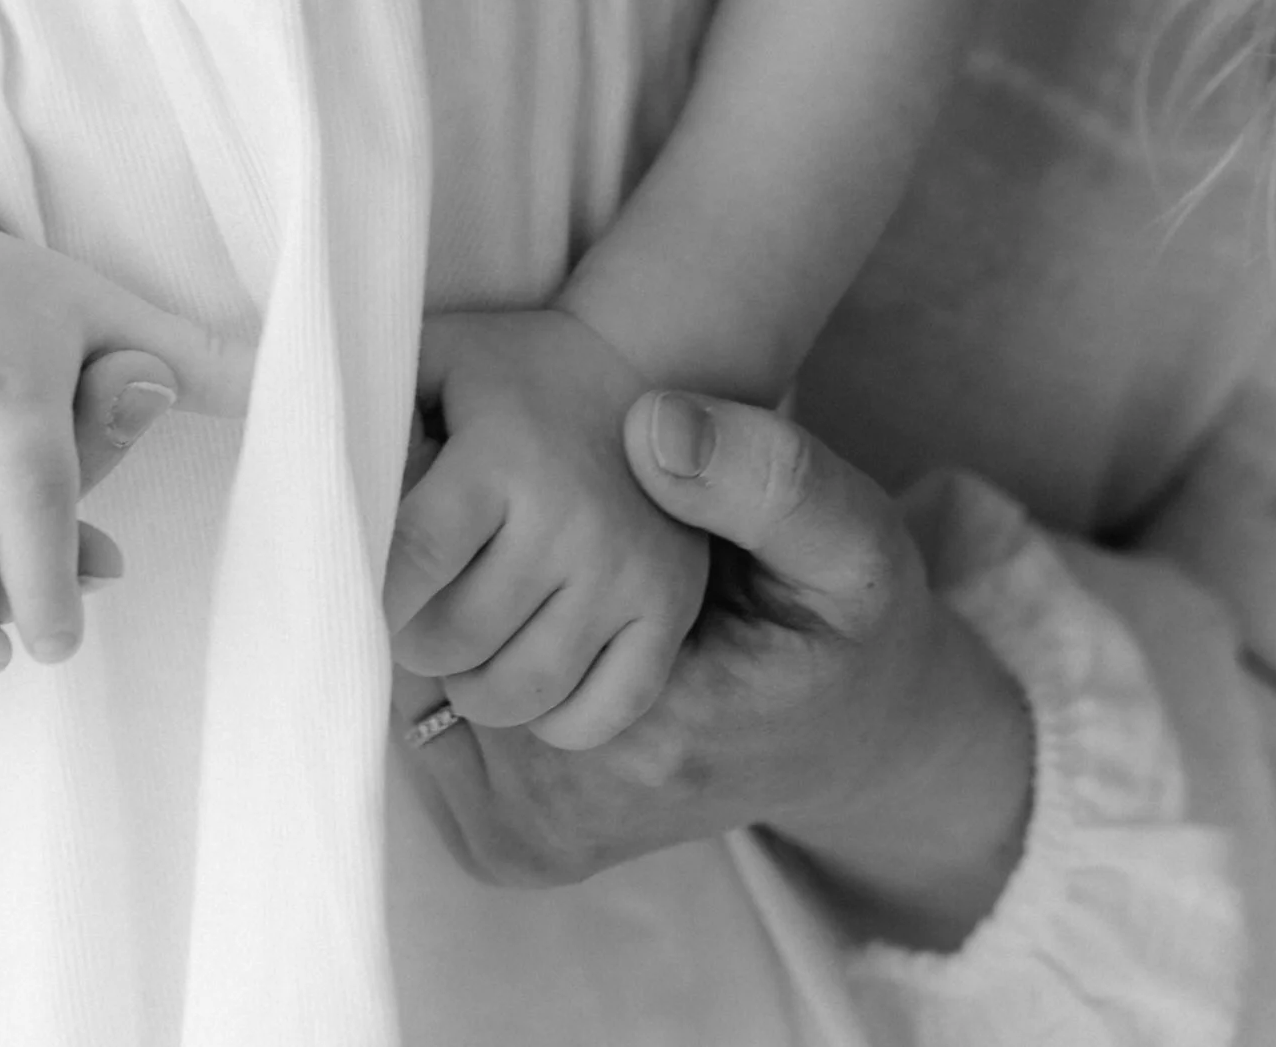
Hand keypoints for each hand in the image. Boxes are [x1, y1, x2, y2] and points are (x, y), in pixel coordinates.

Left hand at [384, 309, 711, 747]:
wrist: (644, 361)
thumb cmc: (512, 370)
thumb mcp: (435, 356)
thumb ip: (367, 400)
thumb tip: (289, 456)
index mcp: (502, 456)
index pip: (414, 562)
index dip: (373, 597)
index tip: (358, 601)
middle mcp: (570, 520)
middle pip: (458, 637)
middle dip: (415, 644)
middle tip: (409, 624)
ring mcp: (626, 572)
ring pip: (523, 690)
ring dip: (473, 689)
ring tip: (460, 654)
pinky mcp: (670, 608)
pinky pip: (604, 711)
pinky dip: (555, 719)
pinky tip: (529, 681)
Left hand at [392, 391, 1032, 952]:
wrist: (860, 740)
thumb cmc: (848, 630)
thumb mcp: (849, 537)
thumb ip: (769, 478)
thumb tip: (652, 429)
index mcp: (649, 734)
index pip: (469, 609)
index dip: (449, 512)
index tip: (457, 444)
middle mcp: (574, 809)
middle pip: (428, 658)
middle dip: (427, 566)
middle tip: (451, 477)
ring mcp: (540, 839)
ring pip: (415, 696)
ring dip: (428, 611)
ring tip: (477, 540)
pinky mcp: (522, 847)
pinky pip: (430, 737)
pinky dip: (435, 669)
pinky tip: (492, 603)